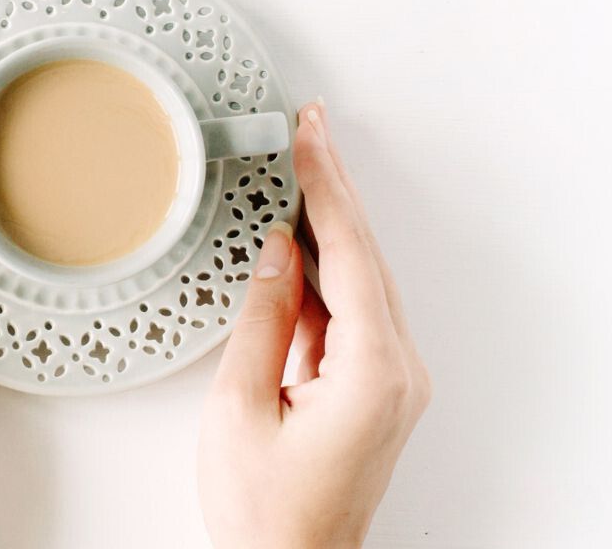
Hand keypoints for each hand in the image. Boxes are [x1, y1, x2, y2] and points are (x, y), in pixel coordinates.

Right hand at [198, 102, 430, 548]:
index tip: (310, 136)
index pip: (347, 253)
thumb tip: (276, 251)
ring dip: (328, 223)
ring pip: (359, 277)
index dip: (326, 185)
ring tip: (298, 169)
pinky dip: (324, 267)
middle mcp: (397, 372)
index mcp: (371, 373)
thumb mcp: (240, 406)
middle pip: (363, 255)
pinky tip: (297, 240)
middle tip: (310, 129)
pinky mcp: (375, 386)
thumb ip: (263, 318)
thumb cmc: (263, 511)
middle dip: (334, 186)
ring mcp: (392, 379)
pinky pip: (350, 308)